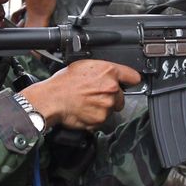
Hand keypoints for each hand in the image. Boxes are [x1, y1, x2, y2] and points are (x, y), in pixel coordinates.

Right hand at [21, 59, 139, 129]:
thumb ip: (102, 70)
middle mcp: (111, 88)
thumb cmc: (63, 82)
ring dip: (103, 107)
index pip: (133, 76)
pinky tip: (84, 110)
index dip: (130, 80)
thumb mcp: (84, 65)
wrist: (52, 99)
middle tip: (95, 95)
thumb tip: (108, 74)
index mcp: (109, 72)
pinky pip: (102, 119)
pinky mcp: (101, 119)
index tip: (130, 83)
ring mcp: (107, 105)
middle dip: (111, 97)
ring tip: (86, 103)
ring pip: (111, 108)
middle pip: (121, 96)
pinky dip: (95, 117)